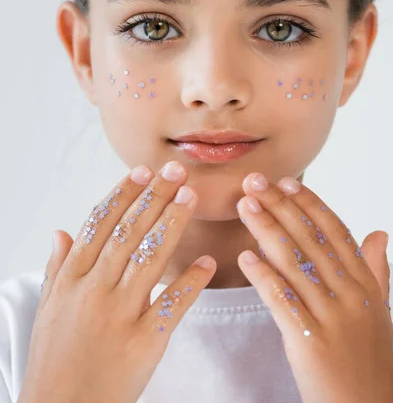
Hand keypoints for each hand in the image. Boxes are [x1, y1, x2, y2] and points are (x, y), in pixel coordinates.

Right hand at [18, 161, 215, 402]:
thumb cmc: (54, 358)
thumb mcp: (48, 308)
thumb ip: (56, 267)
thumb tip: (60, 232)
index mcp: (72, 279)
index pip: (100, 224)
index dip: (123, 194)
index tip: (142, 170)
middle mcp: (95, 290)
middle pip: (129, 232)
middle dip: (154, 196)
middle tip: (175, 170)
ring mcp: (120, 314)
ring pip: (150, 257)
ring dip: (172, 223)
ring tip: (190, 196)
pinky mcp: (144, 341)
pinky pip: (171, 305)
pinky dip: (190, 282)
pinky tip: (207, 261)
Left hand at [236, 174, 392, 402]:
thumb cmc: (368, 359)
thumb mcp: (379, 310)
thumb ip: (376, 269)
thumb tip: (378, 233)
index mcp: (367, 284)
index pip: (336, 231)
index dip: (309, 204)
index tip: (286, 181)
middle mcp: (352, 295)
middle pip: (311, 239)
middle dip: (280, 206)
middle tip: (254, 181)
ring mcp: (332, 318)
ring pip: (294, 263)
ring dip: (265, 230)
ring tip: (245, 206)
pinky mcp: (310, 343)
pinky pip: (283, 301)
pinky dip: (263, 276)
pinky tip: (245, 257)